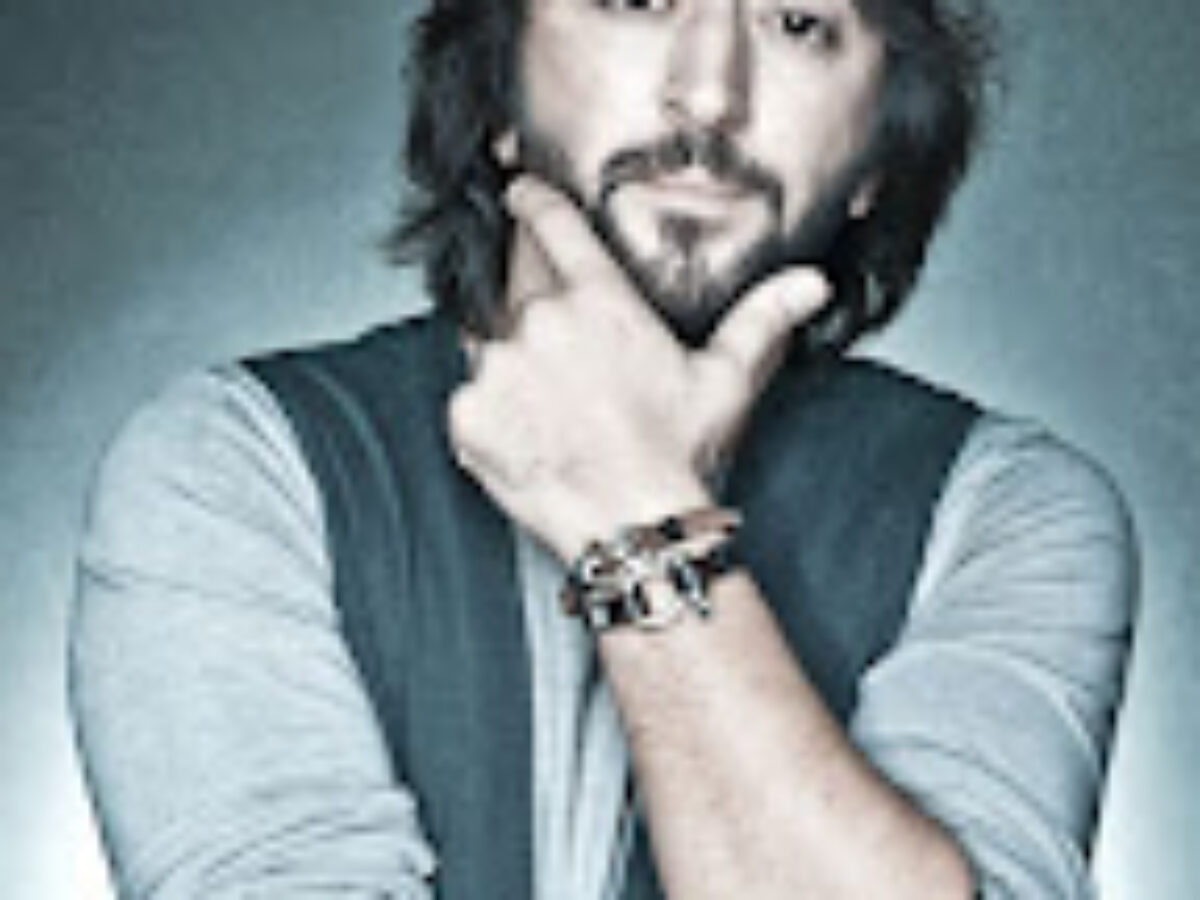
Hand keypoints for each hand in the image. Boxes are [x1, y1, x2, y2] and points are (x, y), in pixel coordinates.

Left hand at [448, 175, 829, 559]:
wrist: (633, 525)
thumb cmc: (676, 454)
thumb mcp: (725, 380)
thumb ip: (761, 320)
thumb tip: (809, 284)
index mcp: (600, 302)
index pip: (554, 227)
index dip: (531, 199)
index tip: (517, 189)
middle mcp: (542, 322)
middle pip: (517, 290)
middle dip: (535, 313)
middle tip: (564, 362)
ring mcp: (499, 367)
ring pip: (489, 347)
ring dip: (512, 367)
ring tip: (553, 412)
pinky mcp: (468, 413)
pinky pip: (469, 399)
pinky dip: (491, 414)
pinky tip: (530, 437)